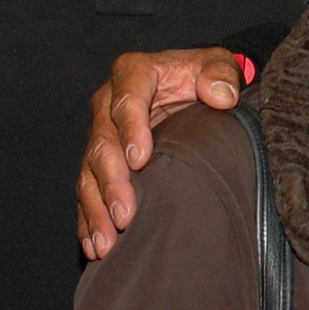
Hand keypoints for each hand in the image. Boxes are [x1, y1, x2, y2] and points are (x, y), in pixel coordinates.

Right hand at [78, 47, 248, 258]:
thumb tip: (219, 95)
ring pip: (89, 173)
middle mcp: (108, 103)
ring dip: (96, 209)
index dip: (131, 128)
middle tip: (124, 214)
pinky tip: (95, 244)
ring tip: (106, 242)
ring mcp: (102, 135)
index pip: (127, 98)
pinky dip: (89, 219)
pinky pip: (88, 191)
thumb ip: (220, 72)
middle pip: (103, 143)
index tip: (140, 159)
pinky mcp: (100, 162)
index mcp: (134, 73)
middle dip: (112, 182)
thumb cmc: (204, 75)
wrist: (192, 88)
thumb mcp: (217, 64)